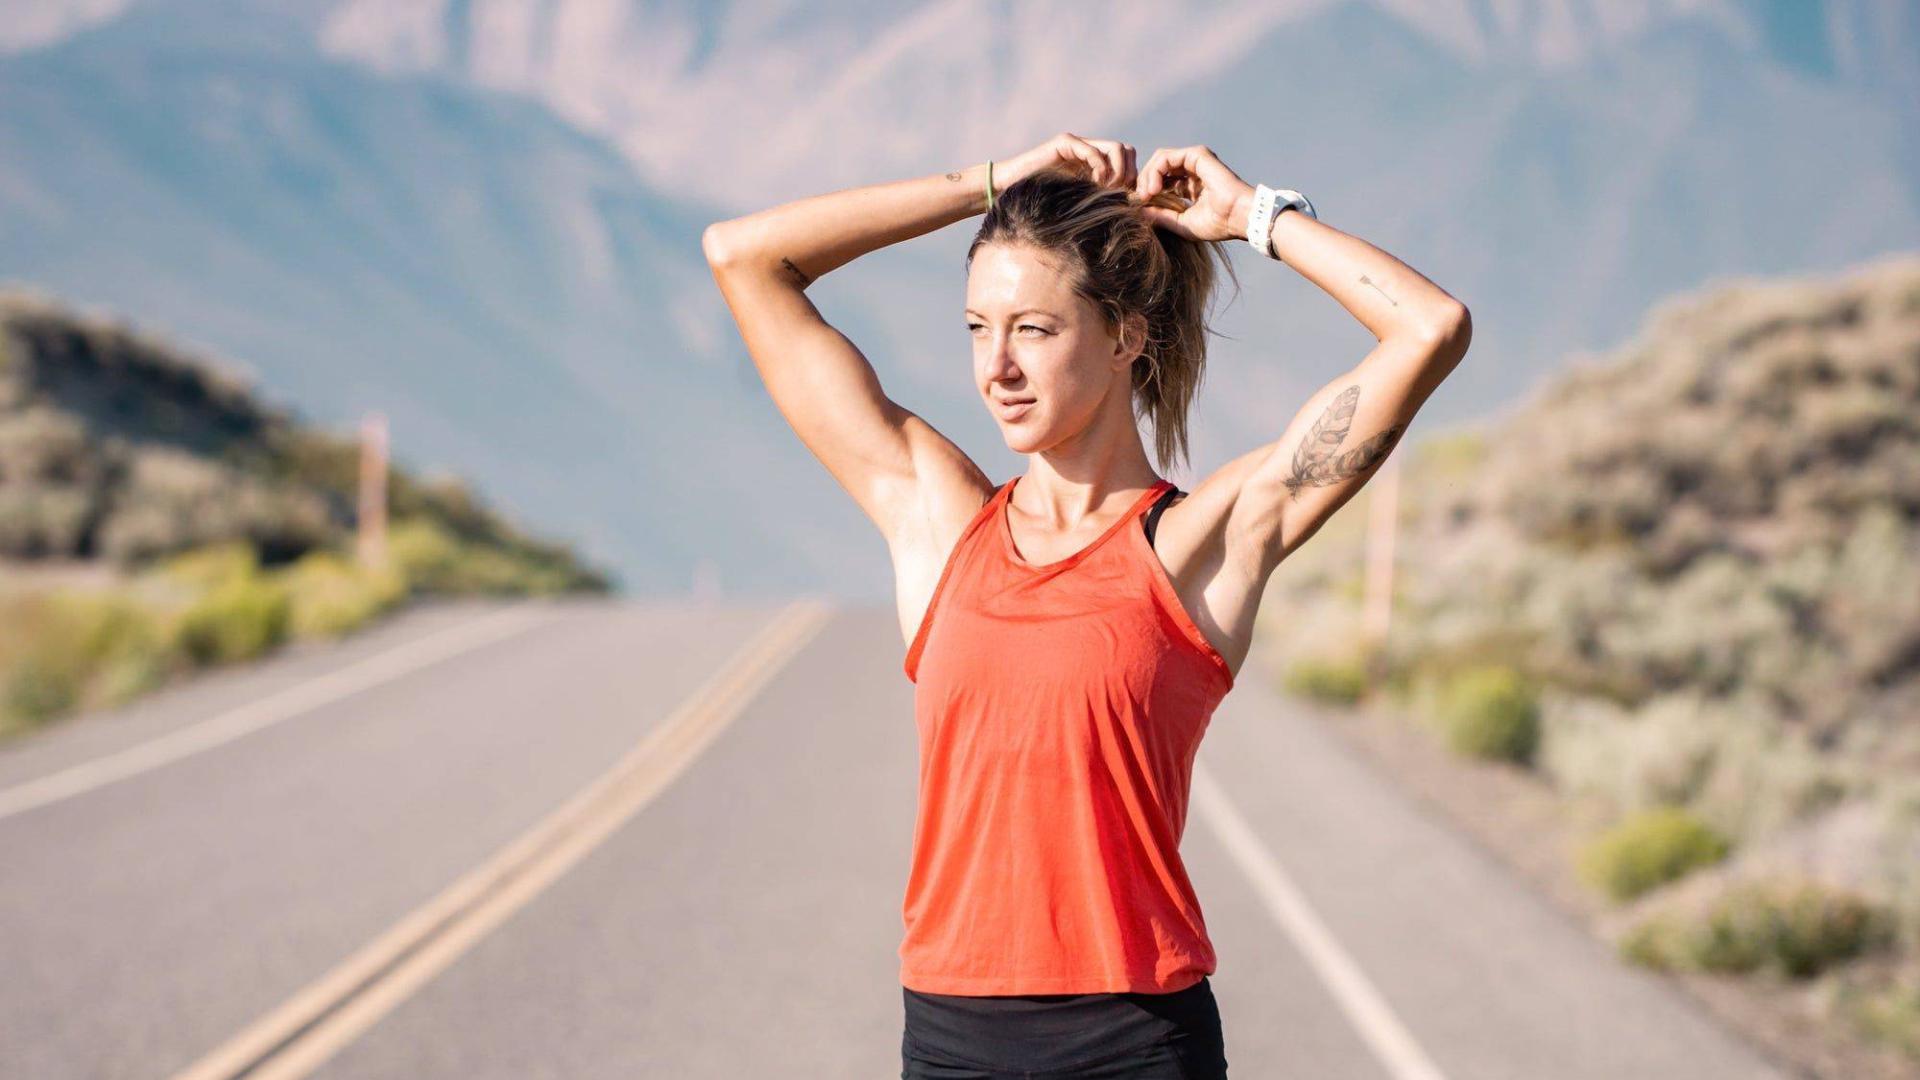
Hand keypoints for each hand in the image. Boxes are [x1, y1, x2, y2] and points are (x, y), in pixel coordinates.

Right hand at [1000, 132, 1137, 193]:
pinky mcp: (1065, 143)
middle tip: (1121, 193)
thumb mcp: (1079, 202)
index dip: (1133, 177)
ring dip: (1118, 171)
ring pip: (1116, 148)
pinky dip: (1100, 168)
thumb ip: (1100, 200)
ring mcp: (1078, 145)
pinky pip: (1093, 151)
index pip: (1128, 160)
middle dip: (1130, 173)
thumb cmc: (1042, 203)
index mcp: (1095, 164)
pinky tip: (1095, 183)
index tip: (1129, 199)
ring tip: (1108, 188)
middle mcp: (1089, 150)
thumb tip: (1130, 210)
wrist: (1010, 190)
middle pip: (1127, 150)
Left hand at [1133, 145, 1254, 242]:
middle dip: (1144, 182)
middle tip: (1140, 199)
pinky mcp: (1197, 155)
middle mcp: (1192, 171)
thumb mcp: (1181, 223)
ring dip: (1147, 176)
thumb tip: (1139, 212)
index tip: (1140, 206)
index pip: (1162, 181)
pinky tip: (1153, 188)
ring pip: (1160, 160)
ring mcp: (1195, 161)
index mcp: (1190, 186)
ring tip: (1146, 194)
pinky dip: (1155, 171)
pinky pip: (1166, 157)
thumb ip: (1161, 216)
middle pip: (1158, 168)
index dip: (1147, 192)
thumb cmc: (1218, 224)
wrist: (1238, 217)